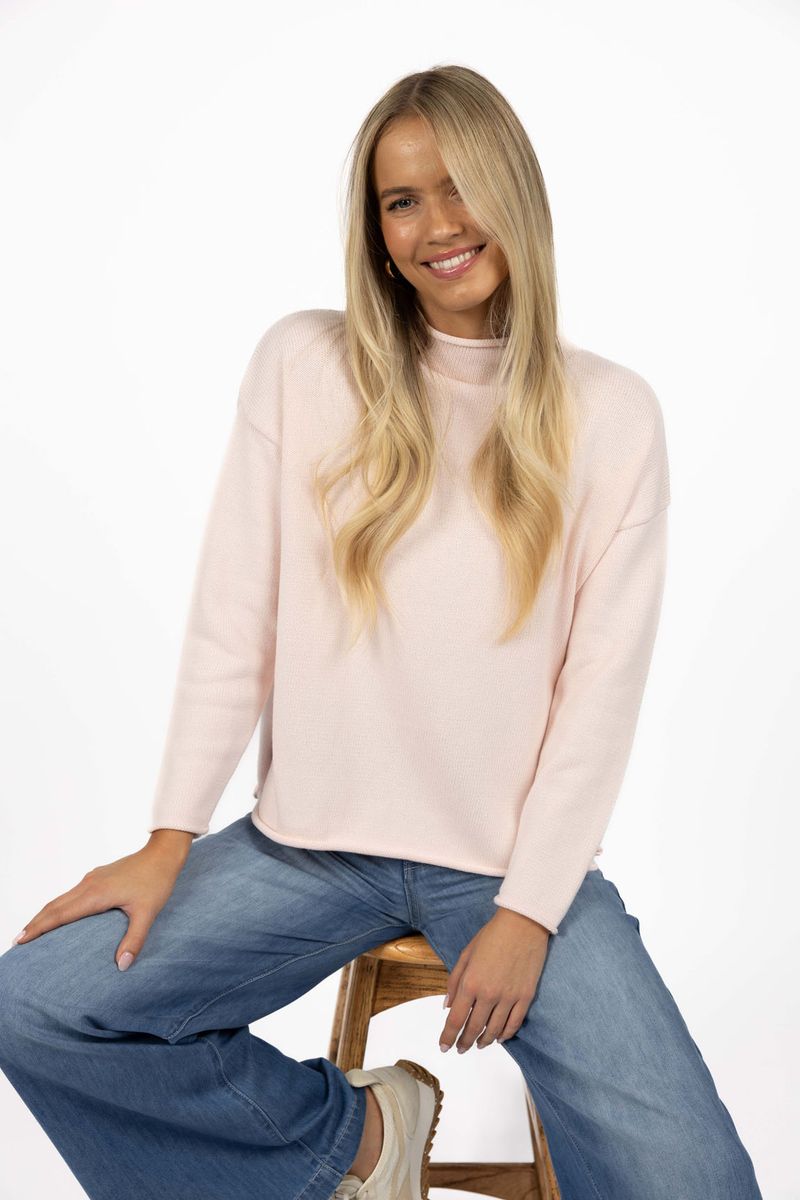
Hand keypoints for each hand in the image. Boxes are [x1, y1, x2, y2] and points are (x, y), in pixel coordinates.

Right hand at [9, 834, 193, 969]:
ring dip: (44, 915)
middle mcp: (88, 885)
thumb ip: (134, 940)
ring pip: (60, 899)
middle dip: (35, 924)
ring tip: (31, 931)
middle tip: (18, 941)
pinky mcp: (97, 876)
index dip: (39, 928)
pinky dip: (58, 907)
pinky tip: (59, 915)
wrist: (162, 854)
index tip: (21, 940)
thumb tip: (122, 966)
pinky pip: (70, 894)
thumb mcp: (147, 913)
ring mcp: (91, 879)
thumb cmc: (156, 881)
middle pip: (54, 906)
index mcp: (96, 894)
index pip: (60, 914)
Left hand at [438, 908, 549, 1052]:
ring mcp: (509, 997)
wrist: (523, 924)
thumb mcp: (466, 954)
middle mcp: (489, 994)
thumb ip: (454, 981)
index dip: (448, 1036)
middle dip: (464, 1042)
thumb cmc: (492, 935)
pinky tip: (499, 1037)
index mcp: (471, 982)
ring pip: (494, 1030)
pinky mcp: (526, 996)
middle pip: (474, 1028)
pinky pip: (514, 1023)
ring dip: (484, 1041)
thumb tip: (447, 1005)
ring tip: (478, 1045)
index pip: (455, 1019)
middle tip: (460, 1048)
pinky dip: (505, 1034)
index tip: (444, 1046)